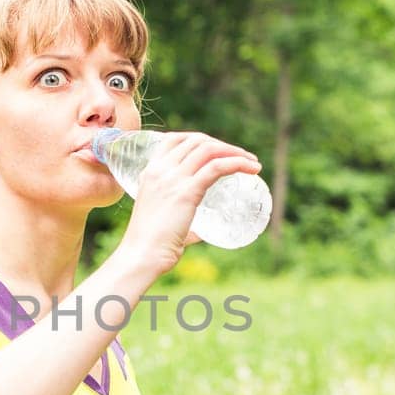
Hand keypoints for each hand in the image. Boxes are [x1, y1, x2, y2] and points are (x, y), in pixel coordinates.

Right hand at [116, 130, 260, 278]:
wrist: (141, 256)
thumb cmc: (150, 246)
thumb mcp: (162, 221)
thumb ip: (182, 223)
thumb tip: (201, 233)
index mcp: (149, 172)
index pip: (175, 139)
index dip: (199, 139)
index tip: (217, 149)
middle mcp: (160, 170)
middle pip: (196, 141)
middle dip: (223, 145)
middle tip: (241, 157)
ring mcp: (173, 179)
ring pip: (209, 150)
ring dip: (235, 151)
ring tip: (252, 162)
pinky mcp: (187, 192)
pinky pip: (217, 167)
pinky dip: (238, 163)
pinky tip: (253, 169)